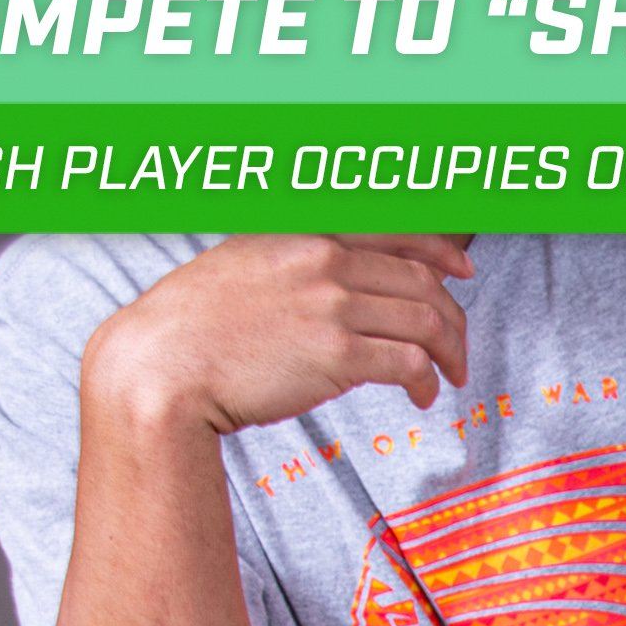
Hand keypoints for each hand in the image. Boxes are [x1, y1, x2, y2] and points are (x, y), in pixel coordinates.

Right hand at [84, 233, 473, 432]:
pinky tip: (422, 396)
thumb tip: (341, 283)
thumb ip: (298, 265)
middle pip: (422, 281)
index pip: (396, 229)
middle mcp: (324, 259)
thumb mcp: (246, 265)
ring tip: (447, 378)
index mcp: (306, 231)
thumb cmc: (196, 327)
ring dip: (448, 353)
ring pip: (426, 320)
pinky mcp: (337, 354)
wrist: (163, 365)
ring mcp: (332, 305)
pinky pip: (408, 362)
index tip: (463, 270)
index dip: (441, 250)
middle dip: (452, 318)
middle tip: (456, 349)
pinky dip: (427, 380)